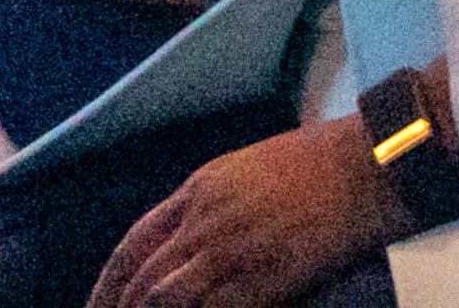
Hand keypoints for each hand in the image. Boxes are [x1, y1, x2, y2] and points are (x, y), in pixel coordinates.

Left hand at [88, 117, 402, 307]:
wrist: (359, 169)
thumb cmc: (315, 164)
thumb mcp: (245, 171)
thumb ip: (212, 203)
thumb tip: (193, 234)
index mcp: (198, 191)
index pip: (136, 241)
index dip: (112, 278)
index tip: (99, 301)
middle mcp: (203, 222)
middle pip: (144, 277)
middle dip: (119, 307)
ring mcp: (229, 252)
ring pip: (166, 299)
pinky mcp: (260, 281)